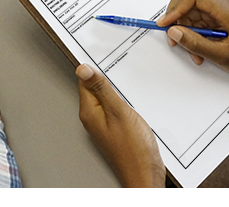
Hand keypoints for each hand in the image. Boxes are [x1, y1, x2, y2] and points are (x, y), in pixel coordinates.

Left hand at [76, 64, 165, 187]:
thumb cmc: (134, 149)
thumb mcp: (118, 111)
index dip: (93, 68)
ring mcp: (103, 125)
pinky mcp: (115, 129)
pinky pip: (113, 108)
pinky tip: (130, 101)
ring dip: (114, 90)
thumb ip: (101, 89)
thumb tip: (83, 69)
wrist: (145, 174)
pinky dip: (121, 101)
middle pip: (94, 88)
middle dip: (105, 78)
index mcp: (89, 111)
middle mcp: (92, 118)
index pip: (84, 81)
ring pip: (105, 98)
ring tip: (124, 83)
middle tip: (116, 67)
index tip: (102, 55)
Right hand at [156, 0, 228, 77]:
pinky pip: (199, 19)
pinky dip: (194, 33)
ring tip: (194, 50)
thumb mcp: (222, 55)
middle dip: (177, 19)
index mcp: (227, 9)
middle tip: (175, 37)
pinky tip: (201, 48)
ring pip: (191, 11)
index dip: (175, 7)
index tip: (167, 23)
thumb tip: (175, 32)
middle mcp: (224, 4)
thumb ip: (195, 43)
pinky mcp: (220, 16)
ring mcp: (222, 9)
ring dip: (186, 30)